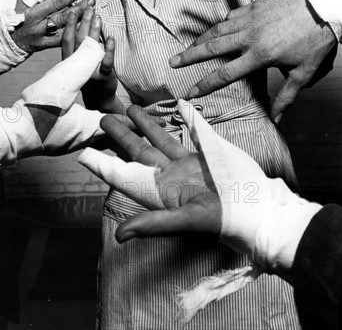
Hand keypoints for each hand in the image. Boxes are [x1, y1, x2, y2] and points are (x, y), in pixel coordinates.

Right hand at [4, 0, 94, 52]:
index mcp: (24, 1)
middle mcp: (32, 16)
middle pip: (57, 4)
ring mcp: (37, 32)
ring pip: (62, 22)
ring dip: (78, 13)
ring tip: (92, 6)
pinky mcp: (41, 45)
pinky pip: (60, 40)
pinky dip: (73, 33)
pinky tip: (85, 26)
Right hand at [62, 7, 118, 110]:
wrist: (98, 99)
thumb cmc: (87, 76)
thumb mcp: (77, 61)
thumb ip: (78, 45)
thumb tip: (81, 22)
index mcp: (69, 59)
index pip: (67, 39)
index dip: (69, 24)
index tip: (72, 10)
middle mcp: (76, 65)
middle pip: (79, 39)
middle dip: (83, 22)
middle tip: (88, 8)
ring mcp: (90, 70)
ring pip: (90, 47)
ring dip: (94, 31)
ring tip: (98, 17)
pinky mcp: (103, 76)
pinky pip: (106, 62)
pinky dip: (109, 49)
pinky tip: (111, 38)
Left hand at [79, 103, 321, 319]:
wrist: (257, 209)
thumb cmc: (222, 219)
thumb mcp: (185, 221)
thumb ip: (153, 224)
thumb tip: (119, 236)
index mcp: (160, 189)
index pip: (126, 174)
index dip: (105, 165)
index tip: (84, 153)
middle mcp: (170, 174)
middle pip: (139, 150)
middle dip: (121, 135)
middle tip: (104, 118)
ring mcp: (188, 163)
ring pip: (162, 138)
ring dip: (147, 123)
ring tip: (132, 108)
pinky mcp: (208, 153)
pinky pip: (194, 131)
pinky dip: (188, 118)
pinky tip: (180, 106)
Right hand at [170, 0, 336, 122]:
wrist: (323, 7)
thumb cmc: (314, 42)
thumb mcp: (302, 73)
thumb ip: (286, 97)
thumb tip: (277, 120)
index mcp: (259, 55)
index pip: (225, 73)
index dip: (205, 84)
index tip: (190, 92)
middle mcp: (249, 36)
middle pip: (212, 47)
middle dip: (190, 56)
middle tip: (172, 62)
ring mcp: (250, 19)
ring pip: (217, 29)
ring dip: (200, 39)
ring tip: (187, 48)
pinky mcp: (254, 6)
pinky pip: (230, 16)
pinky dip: (221, 25)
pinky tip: (217, 31)